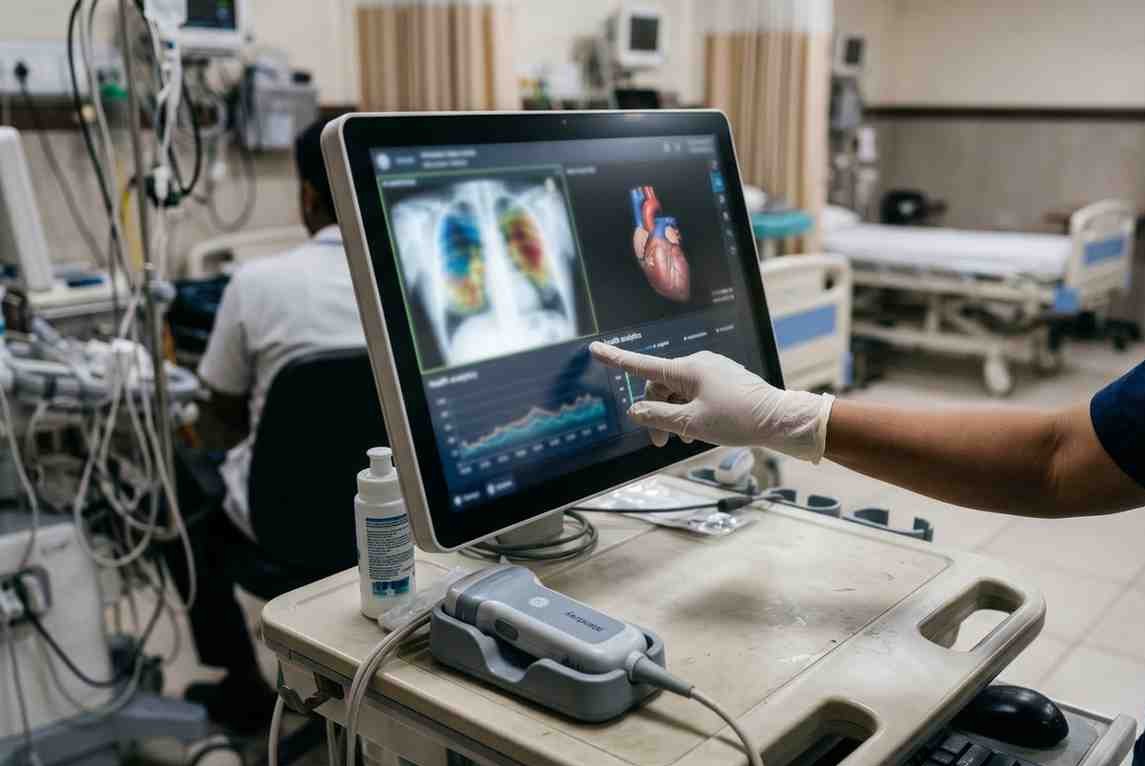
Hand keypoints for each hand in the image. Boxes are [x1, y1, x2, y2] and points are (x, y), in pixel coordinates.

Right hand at [589, 342, 834, 461]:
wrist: (781, 419)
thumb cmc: (738, 419)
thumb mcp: (692, 423)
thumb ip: (658, 416)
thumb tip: (635, 410)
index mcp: (688, 369)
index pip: (643, 365)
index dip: (616, 359)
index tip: (595, 350)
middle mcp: (698, 364)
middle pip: (661, 386)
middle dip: (656, 412)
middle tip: (661, 443)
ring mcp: (712, 370)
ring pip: (679, 392)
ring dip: (674, 415)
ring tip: (684, 440)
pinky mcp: (723, 379)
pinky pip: (695, 393)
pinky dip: (690, 411)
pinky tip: (697, 431)